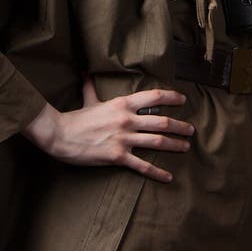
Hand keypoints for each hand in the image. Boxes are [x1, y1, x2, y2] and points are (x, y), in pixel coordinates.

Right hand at [21, 75, 194, 183]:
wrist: (60, 134)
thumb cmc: (76, 118)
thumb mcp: (88, 100)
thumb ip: (91, 87)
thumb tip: (85, 73)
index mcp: (122, 104)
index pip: (154, 96)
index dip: (171, 97)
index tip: (183, 99)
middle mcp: (127, 120)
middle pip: (162, 122)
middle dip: (180, 126)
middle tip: (191, 130)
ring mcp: (124, 138)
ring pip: (157, 142)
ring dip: (175, 145)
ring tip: (185, 147)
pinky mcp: (118, 156)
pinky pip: (142, 165)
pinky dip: (157, 172)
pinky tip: (168, 177)